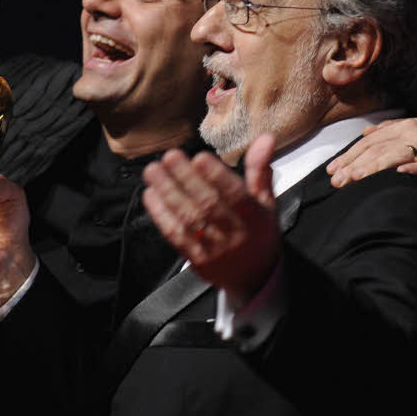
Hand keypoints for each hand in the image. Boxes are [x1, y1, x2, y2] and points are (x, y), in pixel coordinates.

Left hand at [142, 134, 278, 306]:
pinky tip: (150, 194)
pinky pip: (176, 235)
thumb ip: (260, 169)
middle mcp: (235, 234)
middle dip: (186, 179)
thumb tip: (266, 137)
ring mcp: (214, 249)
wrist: (255, 278)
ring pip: (188, 219)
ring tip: (153, 171)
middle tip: (169, 156)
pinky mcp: (196, 260)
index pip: (236, 196)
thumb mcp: (266, 201)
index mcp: (255, 217)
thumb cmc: (258, 232)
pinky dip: (161, 214)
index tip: (199, 157)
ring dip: (167, 193)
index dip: (217, 176)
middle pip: (208, 205)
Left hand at [325, 117, 416, 200]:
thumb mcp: (416, 137)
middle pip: (378, 148)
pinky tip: (399, 175)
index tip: (331, 170)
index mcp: (407, 127)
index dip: (349, 155)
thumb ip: (391, 132)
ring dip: (374, 167)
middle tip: (336, 181)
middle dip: (353, 164)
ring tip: (355, 178)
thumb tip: (365, 133)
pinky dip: (414, 170)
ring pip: (398, 155)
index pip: (370, 141)